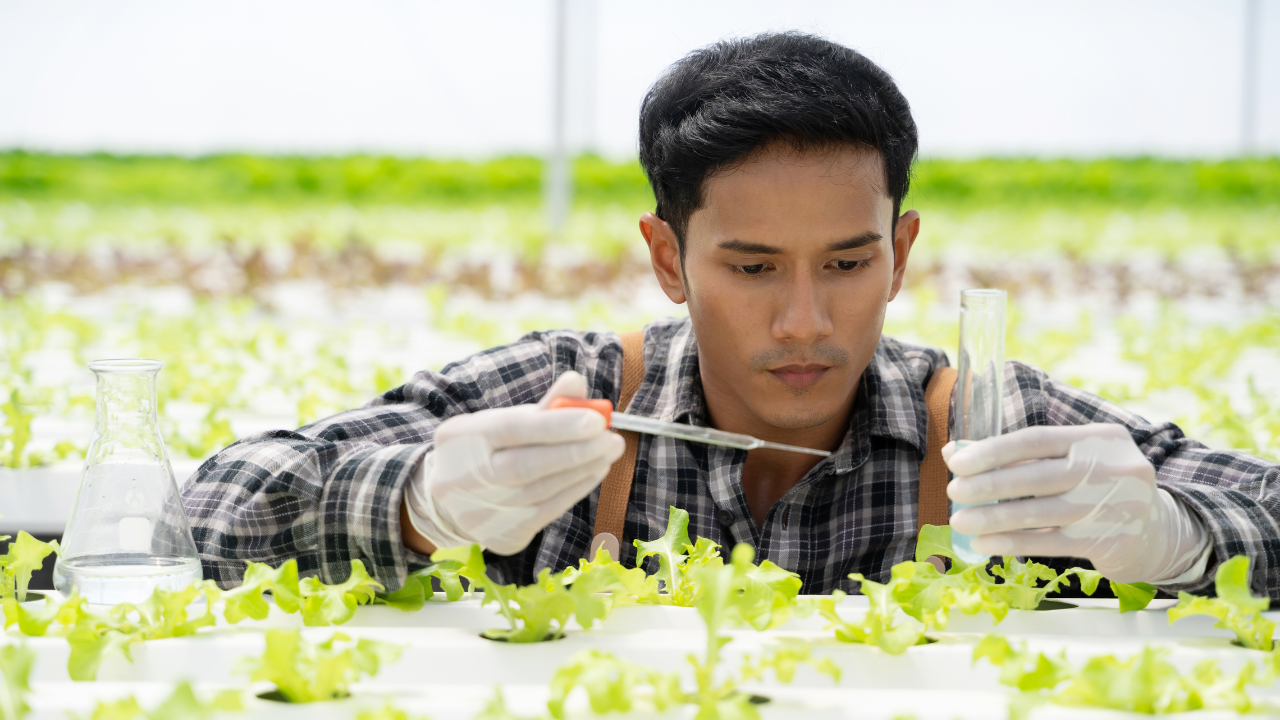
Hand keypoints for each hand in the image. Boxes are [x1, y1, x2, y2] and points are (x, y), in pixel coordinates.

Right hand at [404, 371, 624, 554]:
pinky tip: (594, 471)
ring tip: (608, 451)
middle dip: (575, 452)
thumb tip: (577, 382)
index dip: (556, 425)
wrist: (445, 502)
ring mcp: (482, 513)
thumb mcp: (501, 422)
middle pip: (525, 467)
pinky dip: (575, 490)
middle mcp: (465, 479)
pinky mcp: (502, 537)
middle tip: (612, 439)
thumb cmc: (485, 451)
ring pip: (541, 493)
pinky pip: (547, 513)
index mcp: (462, 438)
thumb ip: (543, 405)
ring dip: (582, 471)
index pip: (511, 429)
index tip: (597, 419)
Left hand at [944, 423, 1209, 583]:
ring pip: (1040, 513)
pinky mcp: (1110, 541)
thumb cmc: (1098, 488)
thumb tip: (955, 452)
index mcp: (1099, 438)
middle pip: (1037, 476)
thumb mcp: (1072, 462)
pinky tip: (984, 543)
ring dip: (994, 518)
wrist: (1159, 532)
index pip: (1036, 439)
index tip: (956, 463)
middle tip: (953, 493)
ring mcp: (1115, 506)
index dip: (993, 451)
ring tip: (960, 522)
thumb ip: (1020, 456)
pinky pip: (1049, 542)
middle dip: (989, 485)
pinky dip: (1012, 542)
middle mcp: (1113, 468)